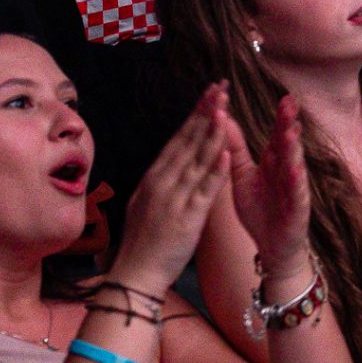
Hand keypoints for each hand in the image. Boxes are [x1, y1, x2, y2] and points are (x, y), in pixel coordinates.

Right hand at [111, 92, 232, 296]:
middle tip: (220, 87)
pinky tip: (226, 153)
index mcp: (154, 178)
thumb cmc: (143, 241)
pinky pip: (204, 191)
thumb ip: (162, 180)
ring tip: (225, 108)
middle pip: (187, 141)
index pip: (178, 139)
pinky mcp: (187, 218)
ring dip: (212, 132)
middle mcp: (162, 183)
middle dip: (205, 112)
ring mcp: (174, 199)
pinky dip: (215, 171)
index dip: (195, 114)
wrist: (134, 275)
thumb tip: (172, 160)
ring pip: (196, 160)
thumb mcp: (147, 202)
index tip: (208, 93)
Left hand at [215, 85, 309, 271]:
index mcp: (274, 162)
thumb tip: (225, 119)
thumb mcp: (243, 175)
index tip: (283, 96)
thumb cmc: (260, 209)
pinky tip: (294, 171)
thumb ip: (236, 149)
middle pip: (288, 144)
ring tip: (290, 133)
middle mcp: (287, 172)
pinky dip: (295, 183)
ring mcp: (294, 190)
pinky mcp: (296, 210)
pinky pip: (296, 195)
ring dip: (293, 149)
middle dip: (289, 124)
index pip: (277, 134)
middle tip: (288, 104)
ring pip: (295, 166)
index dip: (280, 117)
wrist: (272, 246)